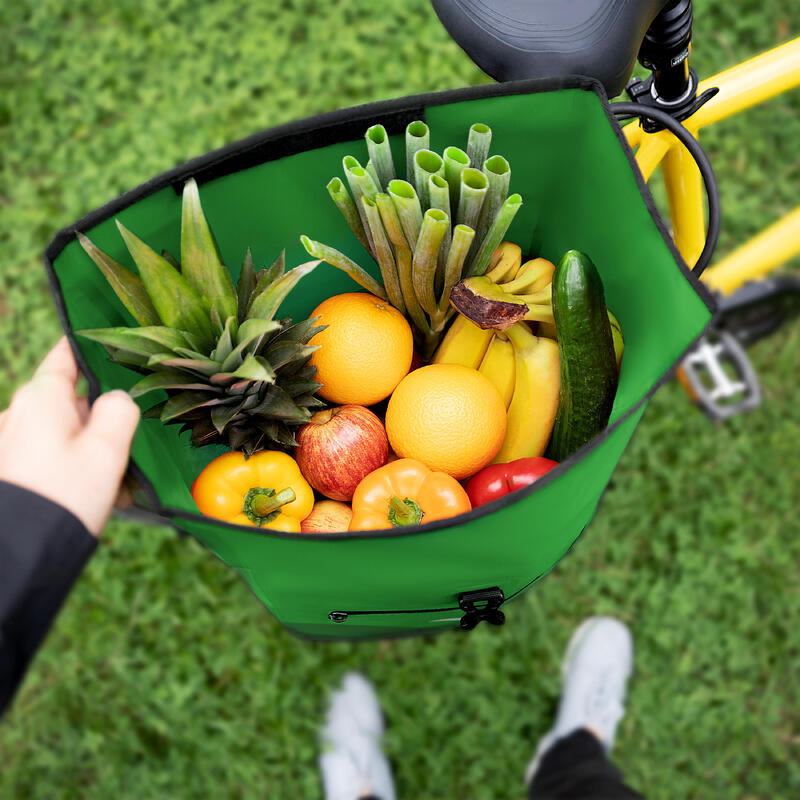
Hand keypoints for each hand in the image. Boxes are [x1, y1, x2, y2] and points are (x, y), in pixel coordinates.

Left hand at [0, 338, 139, 535]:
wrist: (20, 551)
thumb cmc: (66, 495)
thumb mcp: (107, 450)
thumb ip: (119, 412)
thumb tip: (117, 399)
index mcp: (41, 399)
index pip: (64, 357)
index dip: (87, 348)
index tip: (107, 342)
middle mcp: (18, 414)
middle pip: (69, 402)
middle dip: (100, 422)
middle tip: (128, 450)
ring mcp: (8, 443)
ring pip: (61, 435)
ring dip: (90, 453)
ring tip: (115, 487)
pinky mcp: (8, 469)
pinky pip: (46, 458)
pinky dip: (71, 471)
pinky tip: (95, 498)